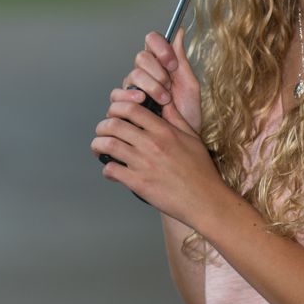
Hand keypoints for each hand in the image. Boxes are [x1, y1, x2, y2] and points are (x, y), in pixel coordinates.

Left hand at [91, 90, 223, 227]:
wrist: (205, 201)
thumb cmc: (201, 171)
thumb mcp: (192, 138)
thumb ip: (176, 118)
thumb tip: (165, 103)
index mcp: (164, 131)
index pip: (131, 108)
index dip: (117, 107)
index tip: (114, 114)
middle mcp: (151, 144)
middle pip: (114, 124)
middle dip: (102, 126)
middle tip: (102, 132)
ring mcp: (144, 163)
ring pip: (109, 145)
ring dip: (98, 145)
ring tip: (99, 149)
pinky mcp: (138, 183)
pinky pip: (112, 170)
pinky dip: (106, 169)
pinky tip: (111, 171)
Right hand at [115, 26, 201, 133]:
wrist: (181, 143)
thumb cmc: (187, 116)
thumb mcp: (189, 87)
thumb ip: (181, 60)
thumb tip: (178, 31)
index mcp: (160, 65)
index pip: (152, 41)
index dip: (160, 48)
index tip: (172, 64)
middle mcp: (144, 74)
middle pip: (141, 58)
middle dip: (158, 73)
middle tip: (169, 88)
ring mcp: (132, 89)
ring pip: (132, 75)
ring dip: (149, 86)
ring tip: (162, 100)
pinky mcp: (123, 106)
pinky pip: (118, 95)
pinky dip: (130, 96)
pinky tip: (141, 102)